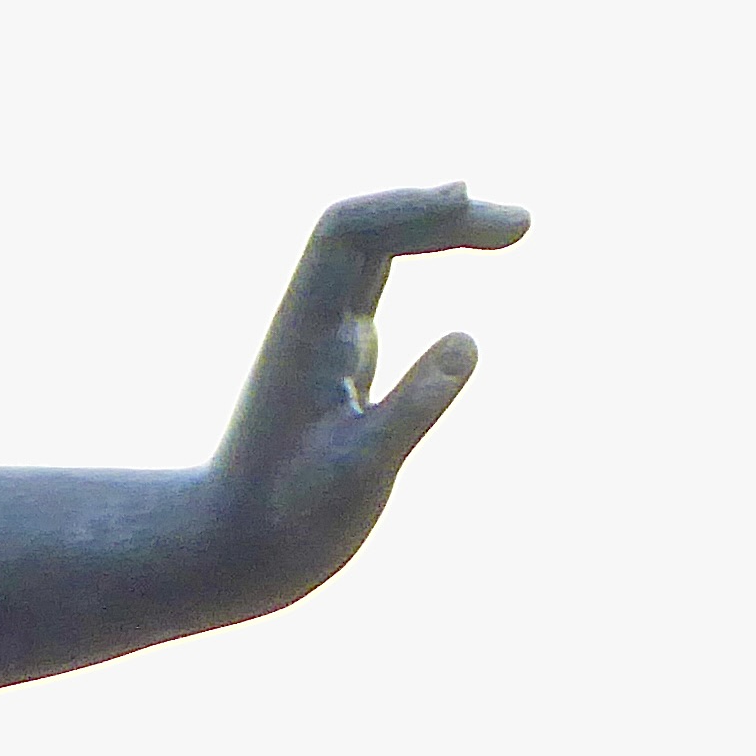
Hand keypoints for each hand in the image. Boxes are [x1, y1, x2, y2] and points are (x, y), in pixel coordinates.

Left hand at [205, 184, 528, 598]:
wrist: (232, 553)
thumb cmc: (285, 526)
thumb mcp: (356, 476)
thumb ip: (408, 410)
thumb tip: (468, 340)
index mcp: (306, 334)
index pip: (349, 233)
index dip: (410, 208)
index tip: (473, 203)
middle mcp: (312, 324)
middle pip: (371, 230)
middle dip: (442, 215)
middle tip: (523, 226)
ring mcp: (324, 339)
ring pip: (376, 251)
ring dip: (437, 226)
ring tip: (512, 228)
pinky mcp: (337, 362)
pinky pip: (376, 281)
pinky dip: (421, 254)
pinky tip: (464, 248)